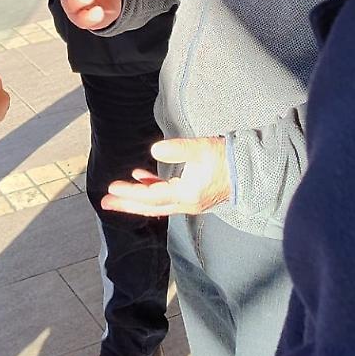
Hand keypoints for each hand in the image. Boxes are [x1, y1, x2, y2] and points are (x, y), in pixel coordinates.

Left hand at [101, 136, 230, 216]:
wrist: (249, 171)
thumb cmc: (225, 158)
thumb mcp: (201, 149)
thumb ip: (178, 149)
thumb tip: (155, 149)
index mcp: (186, 195)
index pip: (152, 196)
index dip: (131, 193)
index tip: (112, 188)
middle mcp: (185, 203)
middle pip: (150, 206)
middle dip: (127, 204)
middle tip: (105, 202)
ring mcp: (189, 202)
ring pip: (157, 203)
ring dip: (137, 197)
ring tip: (118, 191)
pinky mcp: (192, 196)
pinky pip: (167, 196)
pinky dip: (152, 189)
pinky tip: (141, 177)